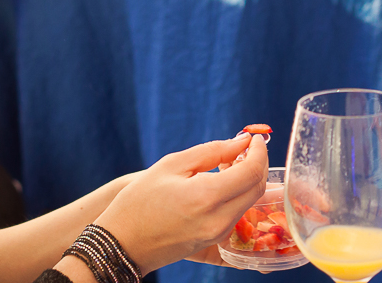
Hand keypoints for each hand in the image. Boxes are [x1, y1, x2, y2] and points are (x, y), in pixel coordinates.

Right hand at [93, 134, 267, 273]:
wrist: (122, 243)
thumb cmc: (140, 200)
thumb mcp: (172, 165)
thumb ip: (212, 151)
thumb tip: (242, 141)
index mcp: (207, 197)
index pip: (252, 171)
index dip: (259, 151)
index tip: (255, 138)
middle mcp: (219, 220)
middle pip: (258, 188)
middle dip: (259, 164)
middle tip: (246, 148)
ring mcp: (218, 235)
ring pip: (250, 202)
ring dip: (249, 180)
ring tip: (230, 164)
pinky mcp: (214, 243)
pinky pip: (239, 215)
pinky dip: (239, 196)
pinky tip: (223, 184)